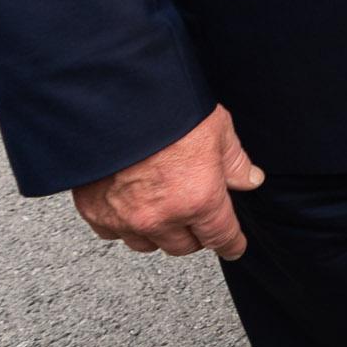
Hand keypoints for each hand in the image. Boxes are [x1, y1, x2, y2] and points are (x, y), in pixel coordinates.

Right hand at [70, 104, 265, 260]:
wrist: (113, 99)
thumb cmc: (165, 109)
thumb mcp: (217, 129)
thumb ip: (234, 161)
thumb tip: (250, 179)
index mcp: (198, 199)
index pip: (220, 236)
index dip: (231, 243)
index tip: (234, 247)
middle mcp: (162, 217)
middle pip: (183, 246)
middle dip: (195, 234)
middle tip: (197, 214)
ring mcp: (125, 218)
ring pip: (148, 244)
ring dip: (159, 232)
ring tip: (164, 207)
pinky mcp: (95, 212)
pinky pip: (113, 233)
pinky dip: (125, 224)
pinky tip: (132, 204)